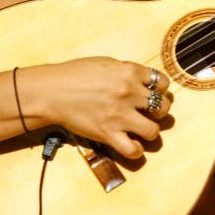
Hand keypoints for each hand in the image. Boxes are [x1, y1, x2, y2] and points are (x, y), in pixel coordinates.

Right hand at [16, 57, 171, 158]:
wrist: (51, 91)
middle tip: (148, 112)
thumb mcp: (106, 63)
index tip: (153, 94)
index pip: (163, 82)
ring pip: (153, 130)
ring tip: (141, 129)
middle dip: (159, 111)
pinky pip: (133, 150)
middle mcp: (129, 93)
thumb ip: (128, 72)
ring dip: (150, 131)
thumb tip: (144, 81)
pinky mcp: (108, 133)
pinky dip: (135, 150)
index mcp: (130, 72)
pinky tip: (130, 144)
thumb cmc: (75, 74)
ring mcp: (119, 115)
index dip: (161, 90)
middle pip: (163, 107)